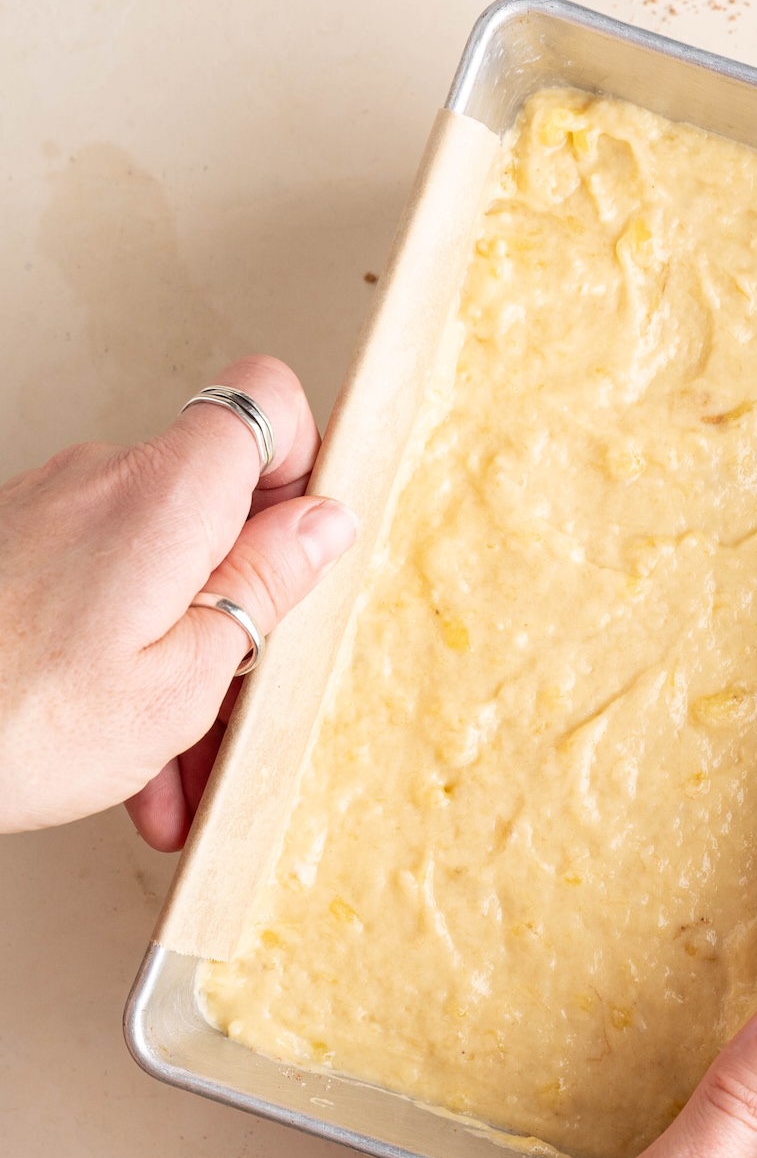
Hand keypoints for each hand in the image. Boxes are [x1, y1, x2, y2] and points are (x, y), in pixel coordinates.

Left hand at [0, 356, 355, 848]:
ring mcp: (52, 508)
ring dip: (181, 652)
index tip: (307, 541)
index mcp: (167, 497)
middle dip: (242, 606)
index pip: (265, 398)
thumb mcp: (183, 678)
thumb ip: (267, 587)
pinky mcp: (16, 544)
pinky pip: (102, 583)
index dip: (304, 462)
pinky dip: (123, 652)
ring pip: (160, 562)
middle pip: (217, 506)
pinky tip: (119, 742)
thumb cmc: (14, 724)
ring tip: (170, 759)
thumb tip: (324, 525)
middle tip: (239, 694)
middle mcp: (105, 479)